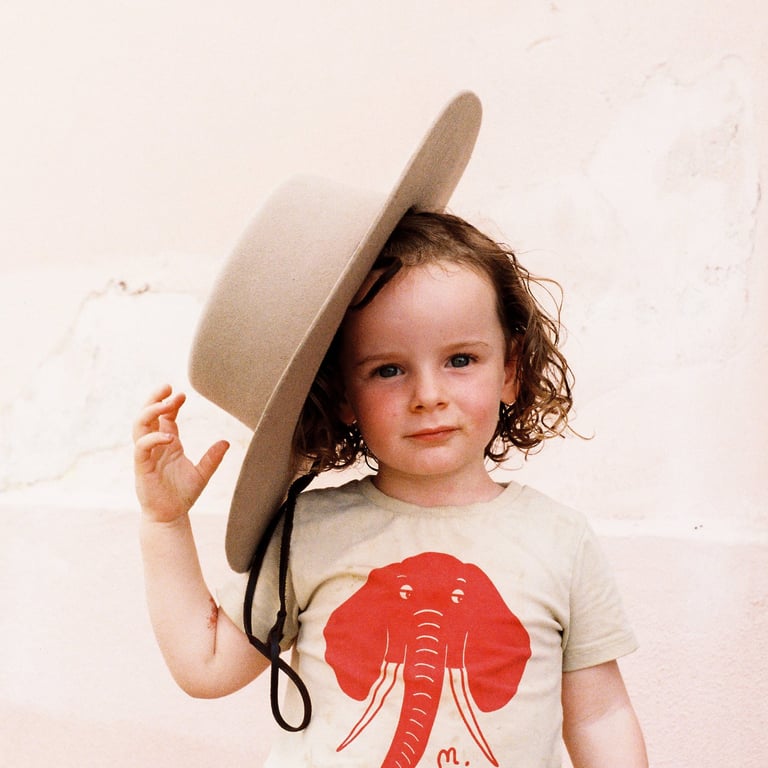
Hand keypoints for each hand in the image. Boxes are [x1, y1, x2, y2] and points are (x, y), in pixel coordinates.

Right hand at [133, 384, 228, 522]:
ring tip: (167, 402)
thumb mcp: (203, 473)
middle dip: (155, 399)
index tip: (182, 394)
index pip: (164, 417)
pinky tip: (169, 435)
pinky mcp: (141, 468)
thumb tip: (226, 441)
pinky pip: (141, 448)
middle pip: (147, 415)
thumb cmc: (182, 495)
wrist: (170, 517)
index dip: (171, 403)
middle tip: (169, 387)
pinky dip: (153, 438)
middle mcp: (155, 446)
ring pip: (139, 426)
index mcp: (167, 443)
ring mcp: (146, 455)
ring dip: (151, 411)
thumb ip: (212, 458)